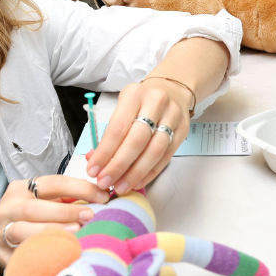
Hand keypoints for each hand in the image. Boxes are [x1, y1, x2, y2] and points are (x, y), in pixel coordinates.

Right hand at [0, 176, 109, 265]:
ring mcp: (3, 233)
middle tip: (91, 215)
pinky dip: (42, 256)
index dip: (80, 188)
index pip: (54, 183)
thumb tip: (101, 196)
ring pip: (24, 232)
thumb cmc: (26, 218)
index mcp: (22, 189)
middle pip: (36, 208)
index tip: (103, 196)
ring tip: (76, 232)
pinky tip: (61, 256)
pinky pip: (23, 256)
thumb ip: (66, 198)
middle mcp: (9, 208)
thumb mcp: (41, 201)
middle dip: (66, 211)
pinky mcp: (3, 256)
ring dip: (52, 232)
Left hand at [86, 78, 192, 194]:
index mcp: (135, 95)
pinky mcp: (182, 131)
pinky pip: (166, 157)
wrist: (173, 88)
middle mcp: (156, 104)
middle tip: (105, 182)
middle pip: (137, 141)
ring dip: (135, 173)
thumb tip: (94, 159)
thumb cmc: (142, 99)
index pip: (118, 128)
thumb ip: (109, 132)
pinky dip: (150, 173)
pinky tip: (137, 182)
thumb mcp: (123, 106)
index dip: (104, 152)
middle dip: (119, 166)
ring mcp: (172, 117)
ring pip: (154, 151)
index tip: (93, 170)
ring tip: (121, 186)